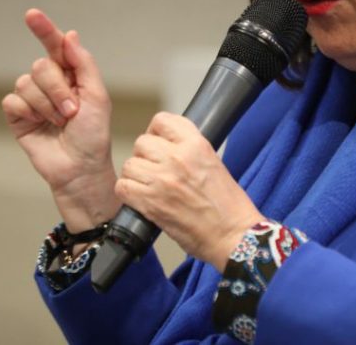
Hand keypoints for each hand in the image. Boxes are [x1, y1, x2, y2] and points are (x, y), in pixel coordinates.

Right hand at [2, 9, 120, 230]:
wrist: (79, 167)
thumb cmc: (93, 133)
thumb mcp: (97, 96)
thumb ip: (84, 64)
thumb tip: (69, 35)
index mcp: (71, 74)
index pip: (55, 45)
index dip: (44, 29)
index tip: (32, 14)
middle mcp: (50, 82)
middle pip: (40, 66)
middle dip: (58, 89)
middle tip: (72, 110)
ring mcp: (32, 99)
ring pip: (25, 83)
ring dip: (47, 105)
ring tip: (60, 121)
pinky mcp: (18, 115)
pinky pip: (12, 101)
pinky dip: (29, 113)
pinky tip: (40, 125)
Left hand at [117, 112, 264, 270]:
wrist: (232, 234)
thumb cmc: (228, 205)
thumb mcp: (213, 162)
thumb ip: (189, 150)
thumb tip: (166, 146)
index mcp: (196, 144)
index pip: (162, 121)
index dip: (156, 132)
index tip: (159, 143)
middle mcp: (177, 157)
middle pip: (141, 143)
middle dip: (145, 156)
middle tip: (154, 170)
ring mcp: (162, 180)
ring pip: (130, 165)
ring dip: (136, 176)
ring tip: (148, 186)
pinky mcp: (150, 203)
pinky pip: (123, 187)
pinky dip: (129, 193)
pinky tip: (141, 199)